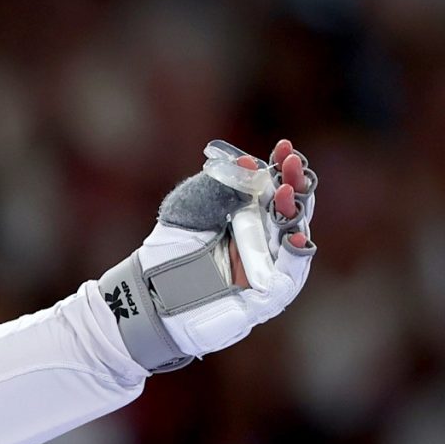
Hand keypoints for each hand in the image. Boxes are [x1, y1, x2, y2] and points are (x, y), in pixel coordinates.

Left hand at [98, 139, 316, 372]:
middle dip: (296, 184)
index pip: (276, 187)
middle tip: (292, 164)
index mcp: (251, 216)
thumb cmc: (168, 251)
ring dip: (295, 214)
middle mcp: (266, 240)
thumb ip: (215, 186)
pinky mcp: (265, 297)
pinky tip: (295, 238)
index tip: (284, 146)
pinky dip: (296, 258)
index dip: (284, 167)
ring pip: (295, 238)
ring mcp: (269, 268)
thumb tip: (247, 162)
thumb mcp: (187, 209)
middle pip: (293, 209)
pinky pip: (289, 277)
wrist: (148, 295)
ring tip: (287, 192)